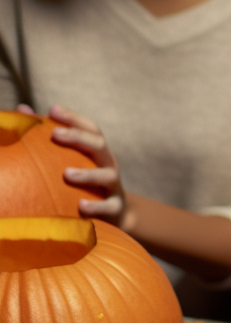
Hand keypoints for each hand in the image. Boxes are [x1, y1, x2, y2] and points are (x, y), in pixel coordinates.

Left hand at [25, 104, 126, 225]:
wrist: (116, 212)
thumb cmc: (86, 182)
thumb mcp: (74, 160)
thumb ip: (51, 138)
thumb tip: (22, 110)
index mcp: (97, 151)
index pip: (90, 129)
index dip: (73, 118)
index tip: (53, 110)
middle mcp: (108, 164)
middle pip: (100, 145)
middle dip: (78, 137)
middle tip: (55, 134)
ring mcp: (114, 186)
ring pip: (108, 175)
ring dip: (88, 174)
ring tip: (66, 174)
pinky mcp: (115, 208)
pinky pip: (109, 206)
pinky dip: (97, 206)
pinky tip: (81, 206)